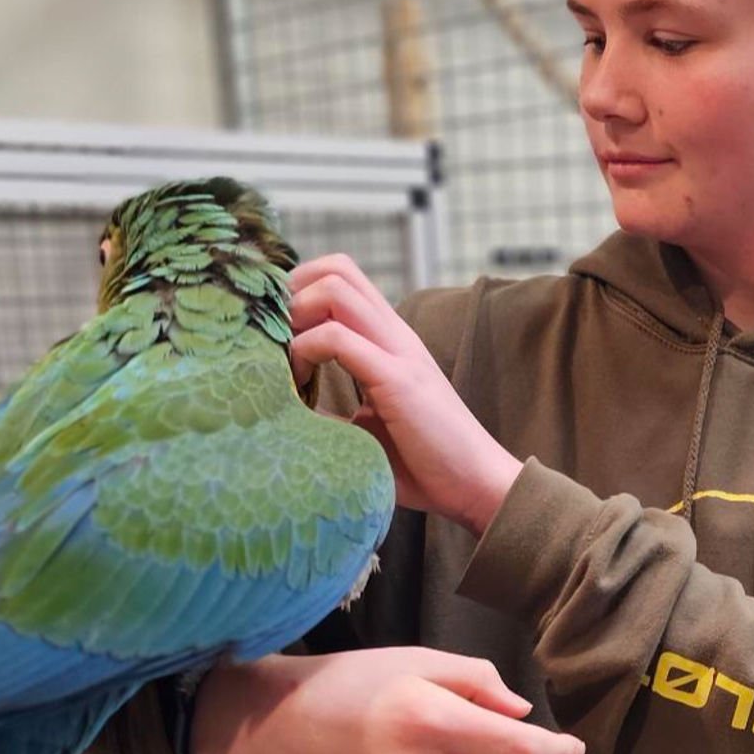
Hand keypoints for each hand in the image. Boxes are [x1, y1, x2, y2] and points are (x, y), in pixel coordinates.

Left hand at [288, 255, 522, 533]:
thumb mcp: (365, 427)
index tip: (280, 336)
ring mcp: (398, 351)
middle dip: (291, 293)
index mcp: (389, 339)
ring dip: (296, 315)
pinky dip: (306, 351)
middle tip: (277, 340)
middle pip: (336, 267)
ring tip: (288, 359)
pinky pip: (338, 339)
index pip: (341, 278)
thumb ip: (333, 409)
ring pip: (334, 289)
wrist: (476, 485)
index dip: (300, 293)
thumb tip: (284, 411)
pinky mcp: (397, 379)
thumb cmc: (425, 463)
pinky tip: (300, 384)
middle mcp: (394, 333)